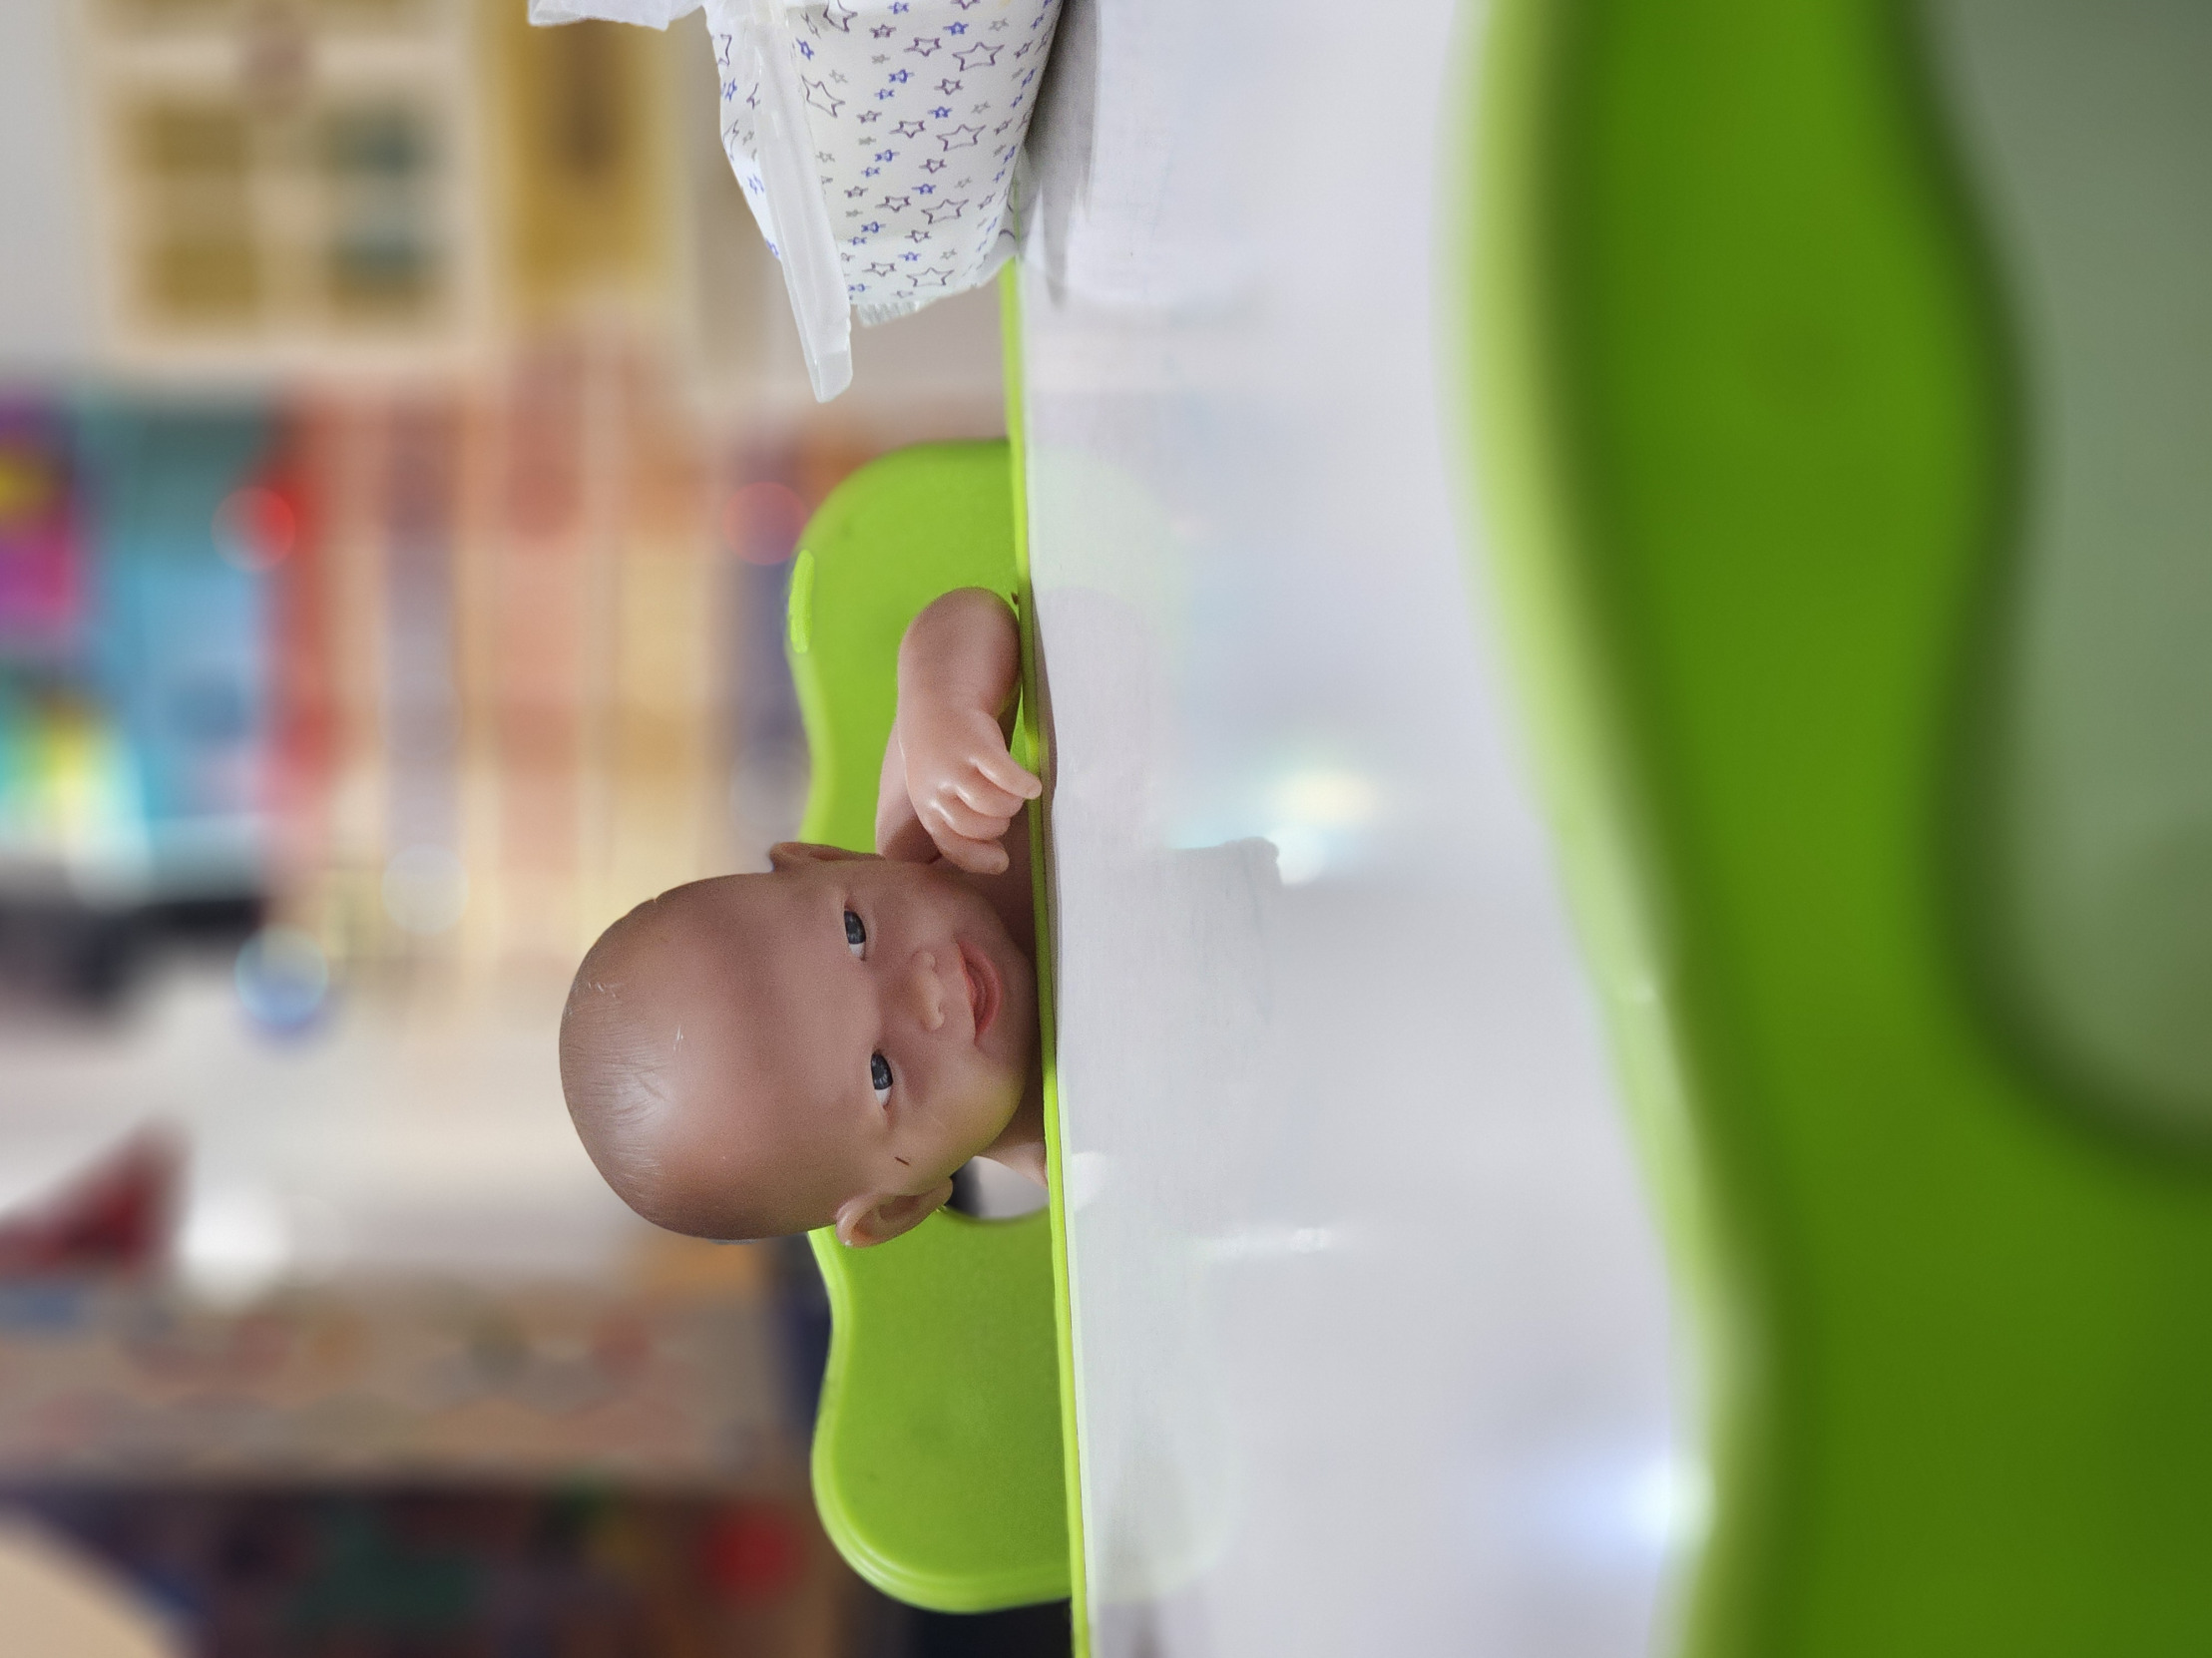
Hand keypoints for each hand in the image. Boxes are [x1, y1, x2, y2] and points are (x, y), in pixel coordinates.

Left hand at [897, 704, 1041, 873]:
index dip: (980, 858)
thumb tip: (999, 864)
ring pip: (996, 807)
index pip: (954, 847)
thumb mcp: (938, 795)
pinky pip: (1008, 778)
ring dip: (1011, 803)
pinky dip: (1024, 785)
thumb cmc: (943, 759)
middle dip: (998, 823)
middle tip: (1001, 806)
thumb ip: (959, 828)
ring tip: (1012, 792)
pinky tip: (1032, 785)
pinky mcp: (979, 746)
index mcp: (927, 807)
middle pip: (980, 828)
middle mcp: (936, 790)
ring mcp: (956, 767)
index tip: (1001, 859)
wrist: (936, 705)